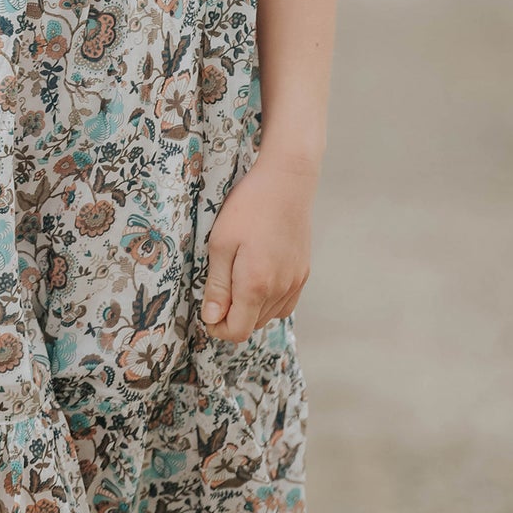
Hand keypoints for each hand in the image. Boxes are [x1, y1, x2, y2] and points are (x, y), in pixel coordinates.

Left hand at [200, 152, 317, 342]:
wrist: (287, 181)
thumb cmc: (249, 207)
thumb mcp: (220, 243)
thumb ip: (217, 286)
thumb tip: (212, 319)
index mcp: (256, 285)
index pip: (237, 331)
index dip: (218, 328)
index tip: (208, 310)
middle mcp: (280, 289)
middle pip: (252, 325)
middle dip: (233, 315)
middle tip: (220, 286)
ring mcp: (295, 282)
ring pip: (269, 315)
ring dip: (251, 308)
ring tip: (238, 276)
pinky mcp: (304, 272)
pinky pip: (285, 302)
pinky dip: (270, 300)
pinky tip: (260, 276)